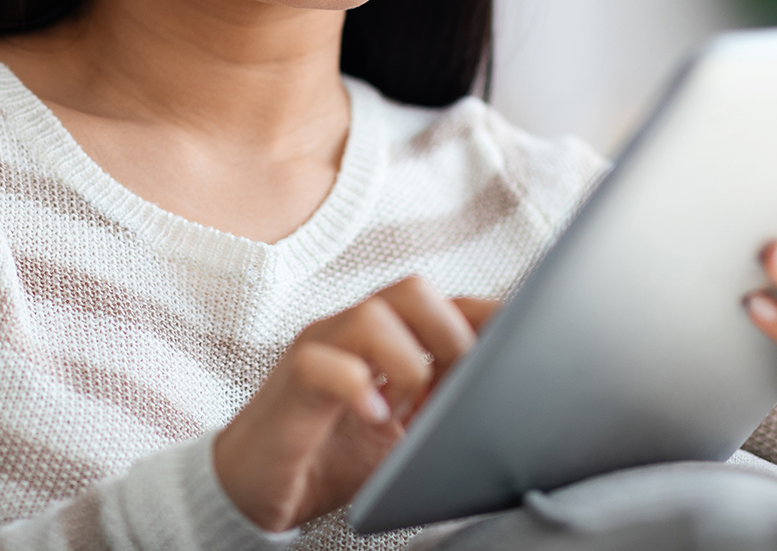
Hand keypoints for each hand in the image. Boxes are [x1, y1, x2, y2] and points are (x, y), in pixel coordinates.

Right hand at [213, 277, 498, 530]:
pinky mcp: (290, 384)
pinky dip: (359, 388)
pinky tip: (378, 420)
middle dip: (451, 336)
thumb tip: (504, 413)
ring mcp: (318, 350)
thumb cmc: (330, 456)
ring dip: (410, 363)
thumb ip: (443, 413)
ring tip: (415, 409)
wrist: (252, 487)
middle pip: (411, 290)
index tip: (523, 346)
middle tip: (460, 389)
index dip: (485, 318)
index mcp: (383, 336)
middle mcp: (350, 330)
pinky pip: (322, 364)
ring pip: (371, 315)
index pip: (442, 302)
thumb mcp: (403, 436)